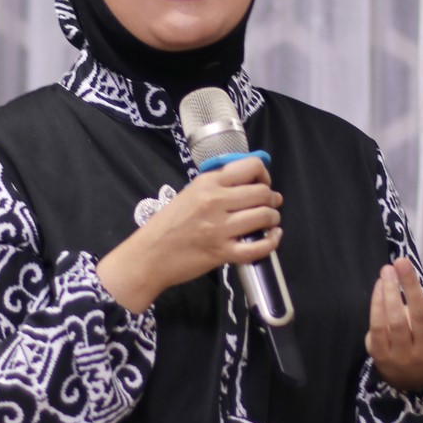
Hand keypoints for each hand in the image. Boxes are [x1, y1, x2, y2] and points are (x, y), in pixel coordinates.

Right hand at [97, 156, 282, 312]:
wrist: (149, 255)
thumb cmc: (167, 224)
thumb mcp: (190, 194)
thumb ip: (217, 186)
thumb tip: (251, 183)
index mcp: (208, 183)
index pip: (251, 167)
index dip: (264, 175)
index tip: (262, 185)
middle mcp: (215, 202)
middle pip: (262, 193)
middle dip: (272, 199)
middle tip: (269, 205)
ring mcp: (219, 228)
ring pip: (264, 217)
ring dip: (273, 219)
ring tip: (269, 222)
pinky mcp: (222, 252)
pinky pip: (258, 247)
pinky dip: (272, 242)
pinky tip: (272, 237)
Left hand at [365, 256, 422, 391]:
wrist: (405, 372)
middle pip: (420, 317)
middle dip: (411, 287)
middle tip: (403, 261)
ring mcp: (402, 354)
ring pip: (395, 321)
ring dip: (390, 292)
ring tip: (388, 269)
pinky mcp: (379, 353)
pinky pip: (378, 326)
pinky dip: (377, 303)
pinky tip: (380, 285)